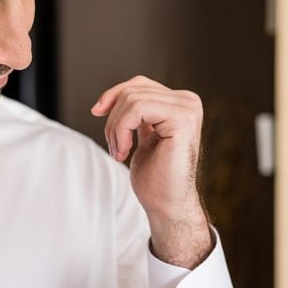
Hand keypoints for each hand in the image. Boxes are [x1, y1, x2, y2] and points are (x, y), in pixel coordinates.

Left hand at [92, 76, 210, 268]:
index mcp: (182, 103)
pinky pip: (138, 109)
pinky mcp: (183, 120)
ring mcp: (188, 109)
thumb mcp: (142, 133)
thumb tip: (108, 97)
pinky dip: (122, 130)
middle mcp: (189, 102)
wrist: (167, 203)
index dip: (113, 97)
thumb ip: (138, 112)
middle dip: (113, 119)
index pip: (139, 84)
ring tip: (119, 151)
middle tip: (114, 147)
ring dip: (115, 128)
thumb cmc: (155, 175)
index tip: (97, 114)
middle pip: (132, 90)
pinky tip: (125, 151)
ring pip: (132, 99)